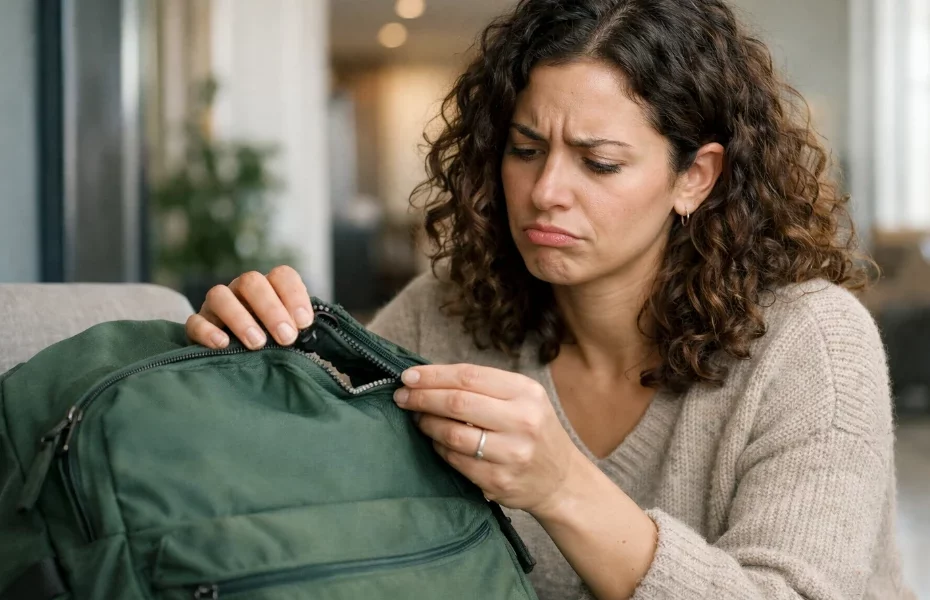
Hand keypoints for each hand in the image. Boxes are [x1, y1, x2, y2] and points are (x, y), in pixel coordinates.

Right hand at [185, 266, 314, 349]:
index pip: (282, 275)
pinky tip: (223, 345)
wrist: (235, 354)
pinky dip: (207, 331)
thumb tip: (321, 336)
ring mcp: (216, 305)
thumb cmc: (271, 341)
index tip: (304, 322)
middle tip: (286, 337)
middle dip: (272, 310)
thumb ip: (302, 329)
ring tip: (257, 343)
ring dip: (241, 318)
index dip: (294, 295)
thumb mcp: (290, 332)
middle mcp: (241, 290)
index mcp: (269, 287)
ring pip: (220, 295)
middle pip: (252, 282)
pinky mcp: (198, 323)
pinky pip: (195, 321)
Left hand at [393, 363, 582, 515]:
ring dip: (426, 423)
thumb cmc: (534, 432)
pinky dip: (439, 447)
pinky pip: (455, 460)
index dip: (433, 375)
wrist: (562, 480)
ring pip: (452, 433)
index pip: (469, 376)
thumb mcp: (523, 399)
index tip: (409, 376)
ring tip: (417, 418)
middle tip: (402, 396)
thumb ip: (484, 387)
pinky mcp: (498, 480)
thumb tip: (430, 378)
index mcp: (525, 392)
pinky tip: (435, 441)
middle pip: (457, 403)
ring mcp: (511, 453)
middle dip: (422, 397)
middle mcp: (521, 420)